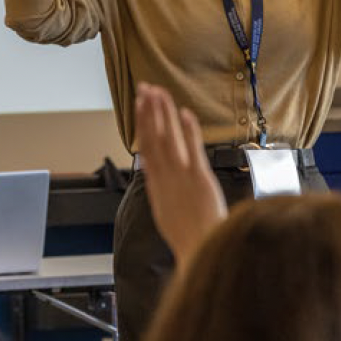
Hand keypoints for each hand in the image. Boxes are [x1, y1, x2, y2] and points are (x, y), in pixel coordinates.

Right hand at [134, 84, 226, 262]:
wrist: (200, 252)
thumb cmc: (191, 238)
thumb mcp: (169, 215)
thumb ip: (165, 194)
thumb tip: (162, 182)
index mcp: (157, 186)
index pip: (147, 149)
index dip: (143, 126)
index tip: (141, 107)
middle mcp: (165, 178)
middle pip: (153, 138)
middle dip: (148, 112)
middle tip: (144, 89)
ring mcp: (181, 177)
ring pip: (167, 139)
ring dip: (162, 114)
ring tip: (158, 92)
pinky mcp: (199, 179)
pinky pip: (192, 149)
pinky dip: (188, 130)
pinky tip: (185, 113)